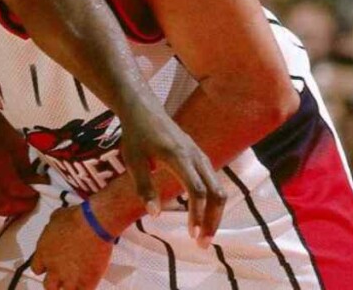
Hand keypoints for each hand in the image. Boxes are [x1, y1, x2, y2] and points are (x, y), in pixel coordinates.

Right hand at [0, 112, 42, 216]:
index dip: (28, 194)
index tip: (39, 191)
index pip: (13, 188)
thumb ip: (27, 167)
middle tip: (33, 201)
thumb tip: (38, 184)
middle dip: (20, 206)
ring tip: (22, 203)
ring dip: (9, 210)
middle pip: (1, 203)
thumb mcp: (18, 144)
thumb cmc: (0, 129)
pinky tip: (10, 200)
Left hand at [31, 205, 111, 289]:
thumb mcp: (56, 217)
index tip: (50, 267)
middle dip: (55, 283)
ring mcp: (69, 278)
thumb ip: (51, 228)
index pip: (36, 269)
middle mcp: (53, 268)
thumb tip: (54, 228)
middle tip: (63, 278)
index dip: (44, 268)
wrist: (93, 225)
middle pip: (48, 286)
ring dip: (69, 288)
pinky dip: (84, 289)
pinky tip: (86, 285)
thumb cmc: (76, 218)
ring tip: (75, 282)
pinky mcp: (86, 282)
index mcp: (43, 253)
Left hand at [118, 101, 224, 244]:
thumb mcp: (133, 161)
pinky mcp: (200, 157)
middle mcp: (195, 156)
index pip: (197, 190)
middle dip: (212, 220)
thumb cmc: (136, 135)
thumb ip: (144, 187)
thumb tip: (155, 214)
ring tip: (203, 234)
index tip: (193, 235)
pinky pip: (213, 182)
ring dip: (214, 213)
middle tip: (203, 244)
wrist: (144, 109)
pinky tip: (202, 216)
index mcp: (179, 156)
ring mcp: (201, 155)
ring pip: (218, 188)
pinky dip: (212, 201)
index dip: (197, 214)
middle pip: (216, 193)